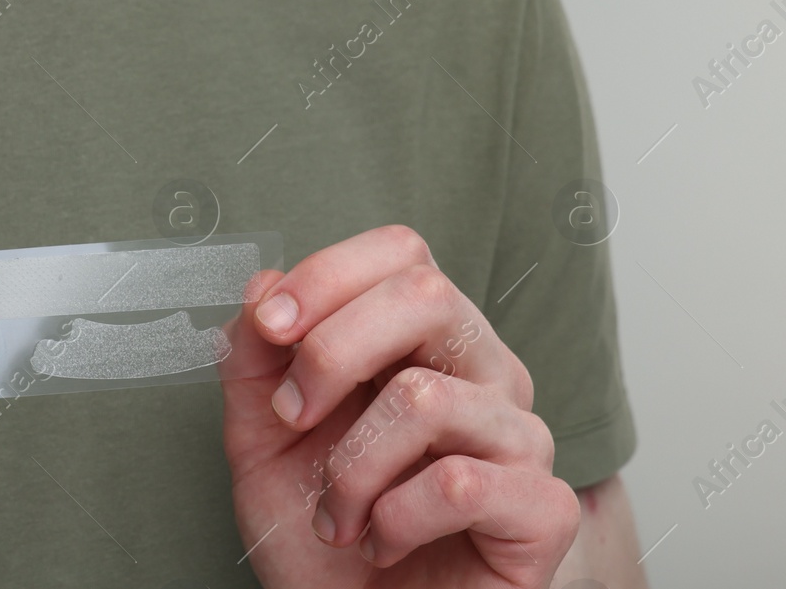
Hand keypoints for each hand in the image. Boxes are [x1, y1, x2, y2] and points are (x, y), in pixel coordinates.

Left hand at [221, 226, 578, 587]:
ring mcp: (519, 438)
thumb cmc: (323, 532)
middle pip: (425, 293)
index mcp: (422, 341)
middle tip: (292, 416)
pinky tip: (383, 542)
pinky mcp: (542, 509)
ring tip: (336, 515)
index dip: (328, 275)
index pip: (400, 253)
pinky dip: (395, 519)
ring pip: (426, 397)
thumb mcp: (259, 436)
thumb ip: (253, 358)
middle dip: (331, 352)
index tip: (270, 326)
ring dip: (350, 467)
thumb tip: (261, 285)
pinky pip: (461, 483)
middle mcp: (481, 374)